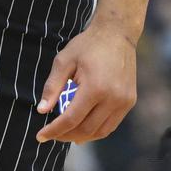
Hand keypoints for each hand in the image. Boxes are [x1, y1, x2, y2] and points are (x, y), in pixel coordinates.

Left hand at [34, 22, 136, 143]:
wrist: (117, 34)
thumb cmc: (87, 46)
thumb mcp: (64, 61)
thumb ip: (52, 86)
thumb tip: (41, 110)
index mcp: (95, 87)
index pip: (71, 119)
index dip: (54, 130)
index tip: (40, 136)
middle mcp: (113, 98)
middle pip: (86, 129)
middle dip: (65, 135)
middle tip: (51, 134)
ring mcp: (124, 102)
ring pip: (100, 131)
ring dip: (81, 136)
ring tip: (65, 134)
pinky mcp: (130, 102)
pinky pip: (111, 125)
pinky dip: (96, 131)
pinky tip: (83, 129)